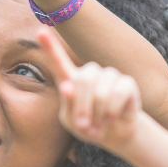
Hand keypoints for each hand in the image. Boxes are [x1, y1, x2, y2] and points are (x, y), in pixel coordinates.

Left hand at [38, 30, 143, 149]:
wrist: (115, 135)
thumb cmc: (89, 127)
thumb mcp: (72, 122)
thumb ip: (67, 106)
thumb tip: (67, 87)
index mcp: (72, 79)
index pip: (58, 61)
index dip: (50, 47)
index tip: (40, 31)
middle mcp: (90, 73)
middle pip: (83, 80)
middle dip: (83, 107)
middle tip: (83, 127)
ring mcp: (109, 75)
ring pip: (101, 91)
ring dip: (98, 114)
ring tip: (99, 126)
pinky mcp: (127, 82)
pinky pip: (118, 94)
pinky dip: (112, 111)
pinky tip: (111, 118)